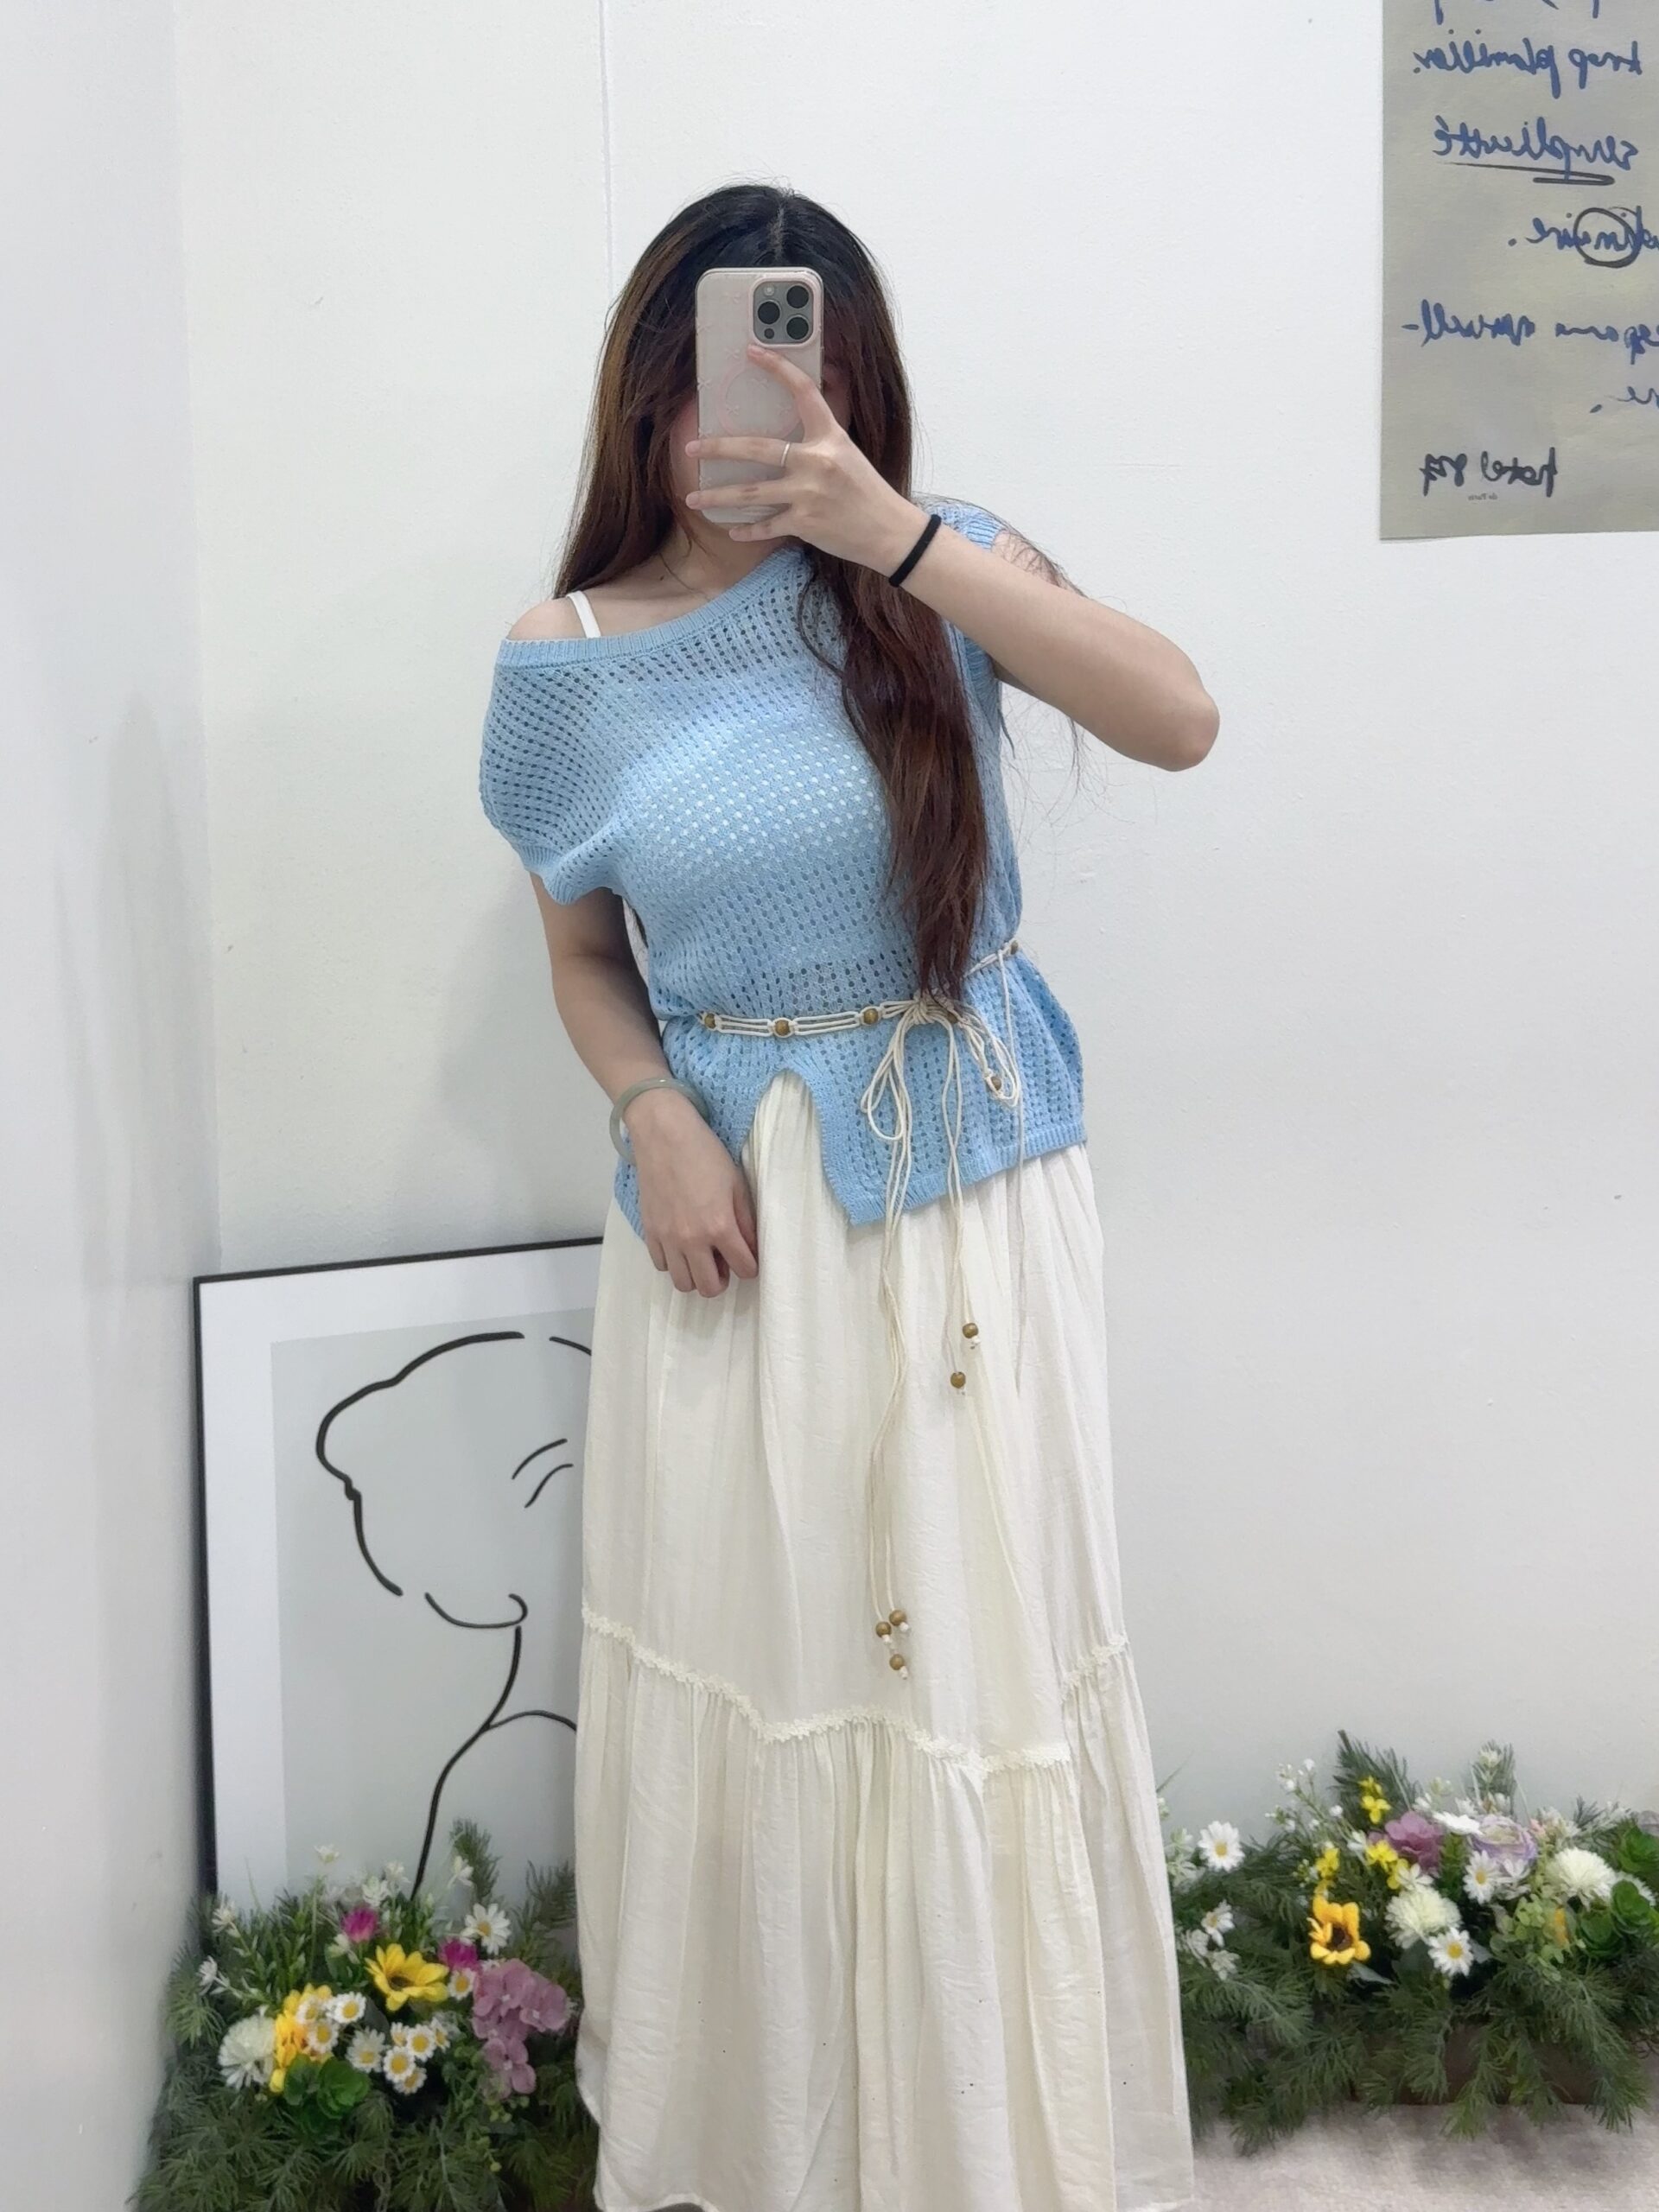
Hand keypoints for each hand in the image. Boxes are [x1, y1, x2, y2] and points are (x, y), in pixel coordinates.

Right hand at [623, 1086, 759, 1296]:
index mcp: (719, 1227)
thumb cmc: (705, 1154)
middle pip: (710, 1288)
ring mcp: (667, 1239)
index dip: (751, 1266)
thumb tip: (752, 1246)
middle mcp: (692, 1240)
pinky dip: (675, 1263)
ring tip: (702, 1257)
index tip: (749, 1257)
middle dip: (723, 1279)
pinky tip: (682, 1245)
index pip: (744, 1269)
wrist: (663, 1135)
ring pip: (683, 1284)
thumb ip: (746, 1220)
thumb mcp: (736, 1184)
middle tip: (725, 1261)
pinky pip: (662, 1266)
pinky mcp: (649, 1232)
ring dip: (697, 1276)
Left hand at [683, 340, 924, 572]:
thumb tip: (787, 434)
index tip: (752, 351)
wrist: (889, 532)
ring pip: (750, 492)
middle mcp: (816, 461)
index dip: (777, 368)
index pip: (803, 391)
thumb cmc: (867, 492)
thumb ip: (819, 441)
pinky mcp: (805, 523)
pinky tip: (732, 530)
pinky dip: (747, 530)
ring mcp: (807, 494)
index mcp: (830, 436)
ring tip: (692, 497)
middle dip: (718, 448)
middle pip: (756, 448)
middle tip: (691, 448)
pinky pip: (766, 525)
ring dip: (717, 496)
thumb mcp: (848, 454)